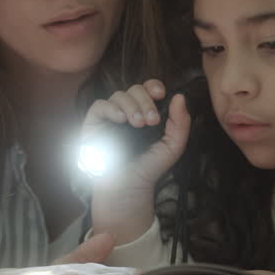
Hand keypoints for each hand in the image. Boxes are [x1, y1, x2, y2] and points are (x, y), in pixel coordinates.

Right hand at [83, 79, 191, 245]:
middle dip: (145, 101)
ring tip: (139, 124)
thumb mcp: (173, 146)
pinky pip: (99, 106)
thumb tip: (180, 96)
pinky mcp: (93, 124)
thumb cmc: (149, 167)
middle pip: (134, 89)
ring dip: (132, 106)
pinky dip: (111, 108)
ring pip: (118, 95)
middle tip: (152, 121)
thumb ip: (181, 123)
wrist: (130, 188)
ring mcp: (110, 117)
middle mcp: (127, 111)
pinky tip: (122, 120)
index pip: (147, 89)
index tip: (161, 95)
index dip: (153, 86)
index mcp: (145, 112)